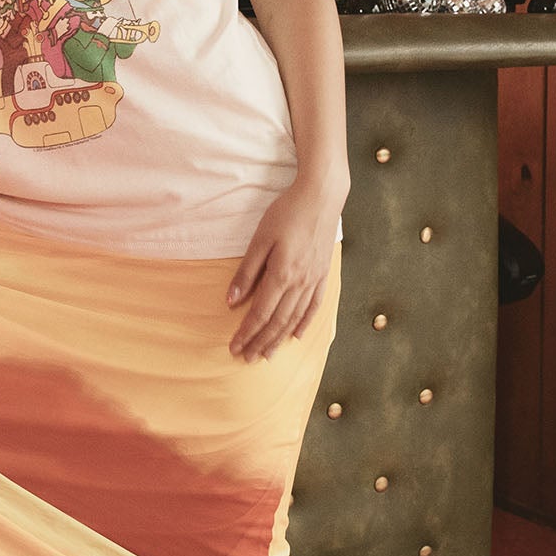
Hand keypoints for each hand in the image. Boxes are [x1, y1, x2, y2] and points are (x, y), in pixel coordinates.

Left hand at [227, 179, 344, 361]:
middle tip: (247, 358)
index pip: (260, 313)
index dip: (246, 333)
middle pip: (278, 321)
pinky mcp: (323, 274)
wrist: (322, 197)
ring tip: (267, 354)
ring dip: (280, 338)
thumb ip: (247, 271)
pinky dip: (304, 323)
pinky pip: (314, 306)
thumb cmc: (287, 213)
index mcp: (282, 274)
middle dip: (261, 342)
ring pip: (295, 318)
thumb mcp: (260, 238)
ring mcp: (314, 280)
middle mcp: (300, 283)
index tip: (234, 347)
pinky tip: (297, 335)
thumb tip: (231, 300)